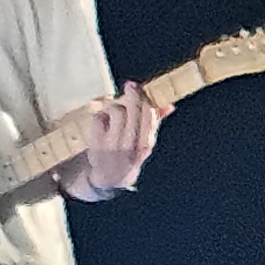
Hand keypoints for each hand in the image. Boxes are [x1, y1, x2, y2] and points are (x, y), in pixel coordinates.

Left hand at [71, 80, 167, 194]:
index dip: (144, 99)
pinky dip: (101, 116)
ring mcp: (111, 146)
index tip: (140, 87)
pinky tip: (103, 122)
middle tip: (130, 86)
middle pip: (132, 112)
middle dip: (132, 96)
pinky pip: (99, 119)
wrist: (109, 179)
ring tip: (116, 111)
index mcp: (145, 144)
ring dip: (116, 106)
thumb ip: (154, 123)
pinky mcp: (96, 144)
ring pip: (116, 112)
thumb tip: (168, 105)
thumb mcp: (144, 142)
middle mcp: (129, 146)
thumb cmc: (128, 156)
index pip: (148, 117)